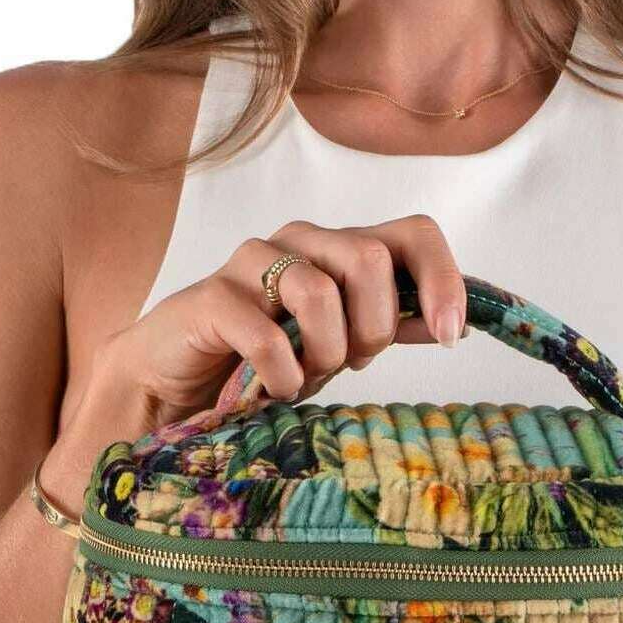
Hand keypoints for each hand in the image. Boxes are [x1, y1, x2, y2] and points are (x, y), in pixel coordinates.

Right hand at [85, 215, 467, 439]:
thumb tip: (451, 323)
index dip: (443, 279)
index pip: (414, 233)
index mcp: (340, 247)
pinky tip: (275, 390)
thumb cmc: (260, 361)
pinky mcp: (212, 296)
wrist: (170, 387)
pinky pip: (269, 333)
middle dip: (373, 327)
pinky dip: (283, 374)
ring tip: (305, 376)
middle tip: (348, 363)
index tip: (449, 335)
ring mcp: (253, 261)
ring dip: (325, 353)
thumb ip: (390, 325)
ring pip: (321, 291)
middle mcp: (301, 241)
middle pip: (371, 258)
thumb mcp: (340, 345)